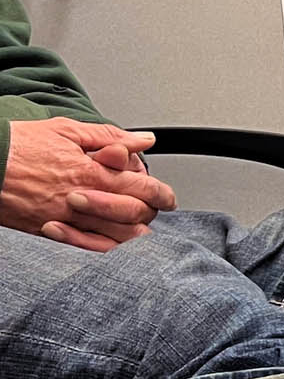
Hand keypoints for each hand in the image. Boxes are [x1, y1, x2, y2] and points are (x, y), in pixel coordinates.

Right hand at [0, 118, 169, 250]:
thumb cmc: (19, 144)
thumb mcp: (68, 130)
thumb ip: (111, 136)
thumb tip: (143, 141)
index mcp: (91, 172)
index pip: (143, 188)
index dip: (163, 194)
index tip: (169, 197)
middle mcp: (82, 199)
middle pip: (134, 215)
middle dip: (150, 212)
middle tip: (156, 209)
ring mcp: (66, 219)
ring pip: (114, 237)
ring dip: (132, 235)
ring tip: (139, 229)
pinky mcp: (48, 231)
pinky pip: (85, 248)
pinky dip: (104, 248)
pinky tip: (112, 244)